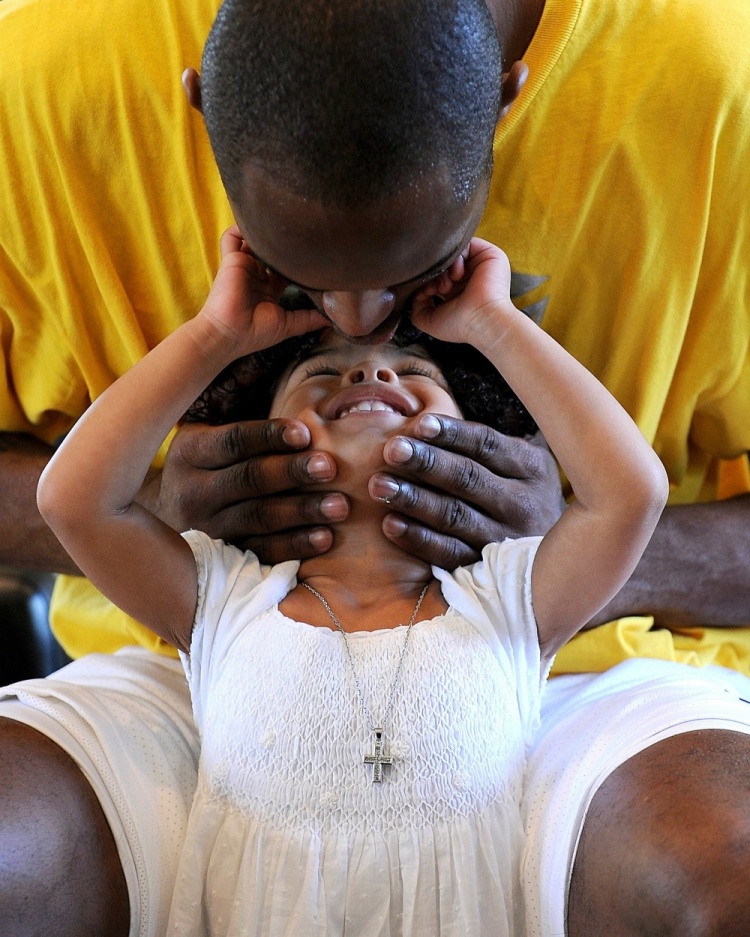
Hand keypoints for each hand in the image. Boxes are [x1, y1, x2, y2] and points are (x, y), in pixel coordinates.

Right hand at [139, 418, 350, 563]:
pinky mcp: (222, 557)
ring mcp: (207, 528)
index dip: (268, 436)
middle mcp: (192, 490)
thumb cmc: (206, 463)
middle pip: (248, 480)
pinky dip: (295, 547)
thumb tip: (268, 350)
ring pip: (258, 519)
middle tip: (332, 467)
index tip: (305, 432)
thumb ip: (237, 403)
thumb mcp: (207, 431)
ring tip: (340, 506)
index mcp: (190, 451)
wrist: (158, 521)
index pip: (232, 441)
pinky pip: (261, 553)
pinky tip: (325, 538)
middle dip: (292, 473)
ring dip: (302, 512)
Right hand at [200, 226, 325, 353]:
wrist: (230, 334)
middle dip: (284, 241)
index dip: (298, 260)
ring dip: (263, 231)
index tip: (314, 255)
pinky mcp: (232, 259)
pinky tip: (257, 225)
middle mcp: (257, 273)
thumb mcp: (289, 325)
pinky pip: (231, 236)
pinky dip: (240, 228)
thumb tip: (332, 319)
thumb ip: (309, 319)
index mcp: (269, 287)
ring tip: (280, 224)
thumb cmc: (255, 333)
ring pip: (253, 239)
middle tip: (302, 232)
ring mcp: (244, 265)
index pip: (285, 267)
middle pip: (270, 250)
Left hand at [368, 415, 565, 568]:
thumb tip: (422, 422)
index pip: (487, 445)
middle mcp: (522, 503)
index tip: (419, 424)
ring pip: (454, 516)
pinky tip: (390, 524)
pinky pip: (448, 553)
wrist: (560, 556)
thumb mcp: (521, 464)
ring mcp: (505, 539)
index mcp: (531, 467)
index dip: (452, 434)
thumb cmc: (521, 495)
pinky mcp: (486, 568)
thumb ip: (485, 446)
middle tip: (390, 450)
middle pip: (468, 478)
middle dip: (426, 463)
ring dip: (413, 499)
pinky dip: (418, 539)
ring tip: (379, 485)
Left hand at [411, 238, 513, 345]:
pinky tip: (456, 276)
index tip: (423, 294)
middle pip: (443, 262)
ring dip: (444, 267)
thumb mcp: (429, 320)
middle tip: (434, 289)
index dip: (426, 281)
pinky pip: (466, 244)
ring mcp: (479, 264)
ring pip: (453, 253)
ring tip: (446, 286)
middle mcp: (469, 276)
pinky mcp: (490, 254)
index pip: (437, 274)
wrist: (482, 321)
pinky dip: (456, 258)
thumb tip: (416, 292)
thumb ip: (417, 306)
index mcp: (457, 290)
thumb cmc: (459, 325)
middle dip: (434, 274)